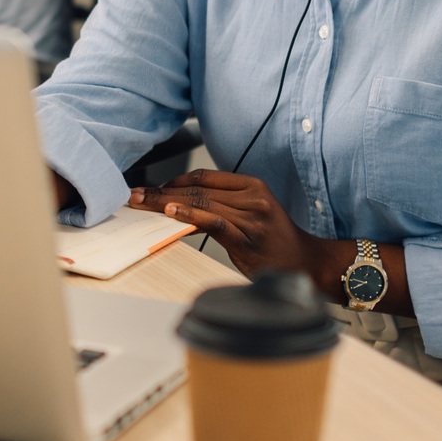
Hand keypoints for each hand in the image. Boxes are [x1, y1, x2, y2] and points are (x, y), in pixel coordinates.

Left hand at [128, 170, 341, 281]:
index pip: (203, 176)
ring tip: (142, 203)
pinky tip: (171, 213)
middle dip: (162, 191)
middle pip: (197, 189)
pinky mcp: (248, 238)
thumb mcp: (253, 213)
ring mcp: (251, 217)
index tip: (151, 188)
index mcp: (251, 185)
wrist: (306, 264)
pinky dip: (190, 215)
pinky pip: (214, 222)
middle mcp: (252, 197)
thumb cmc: (275, 242)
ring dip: (166, 203)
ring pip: (201, 203)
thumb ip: (224, 205)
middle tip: (135, 195)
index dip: (173, 180)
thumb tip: (182, 203)